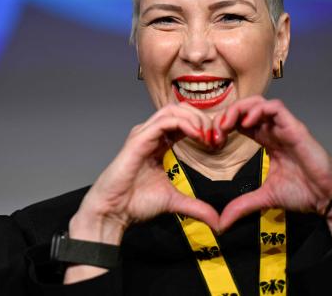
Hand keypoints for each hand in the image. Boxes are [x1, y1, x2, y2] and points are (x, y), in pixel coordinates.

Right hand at [65, 103, 219, 282]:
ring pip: (172, 110)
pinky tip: (196, 136)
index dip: (203, 127)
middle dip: (201, 119)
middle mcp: (151, 135)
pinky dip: (184, 124)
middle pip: (180, 109)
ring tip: (206, 135)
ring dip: (194, 119)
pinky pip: (164, 121)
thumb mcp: (174, 201)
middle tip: (214, 136)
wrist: (114, 212)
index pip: (184, 122)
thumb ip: (196, 207)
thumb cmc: (135, 203)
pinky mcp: (138, 139)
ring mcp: (144, 135)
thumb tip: (216, 221)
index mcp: (159, 143)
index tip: (216, 143)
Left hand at [214, 96, 331, 243]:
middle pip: (248, 107)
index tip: (216, 140)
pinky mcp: (295, 127)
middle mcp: (275, 130)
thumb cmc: (304, 193)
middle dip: (229, 114)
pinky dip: (258, 110)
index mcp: (268, 141)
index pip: (242, 122)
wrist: (327, 197)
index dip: (226, 125)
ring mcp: (285, 127)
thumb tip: (222, 223)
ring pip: (259, 102)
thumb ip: (242, 205)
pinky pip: (275, 107)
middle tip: (218, 130)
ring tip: (229, 124)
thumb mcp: (264, 198)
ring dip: (240, 109)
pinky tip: (247, 123)